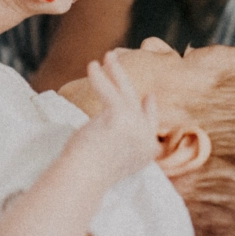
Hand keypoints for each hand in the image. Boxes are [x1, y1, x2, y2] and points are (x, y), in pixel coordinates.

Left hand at [65, 55, 159, 186]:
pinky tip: (93, 66)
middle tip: (120, 65)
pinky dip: (101, 78)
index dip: (150, 110)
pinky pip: (110, 92)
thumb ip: (117, 143)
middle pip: (138, 105)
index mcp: (146, 154)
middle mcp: (145, 140)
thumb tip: (108, 125)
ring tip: (107, 56)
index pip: (151, 126)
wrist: (82, 179)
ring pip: (126, 94)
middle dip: (127, 83)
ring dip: (116, 72)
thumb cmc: (86, 174)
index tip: (150, 96)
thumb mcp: (110, 158)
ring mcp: (136, 129)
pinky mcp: (121, 118)